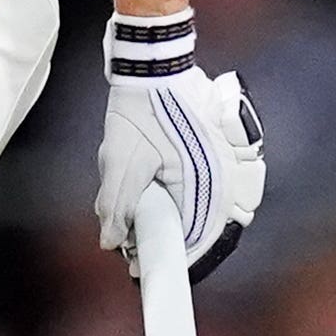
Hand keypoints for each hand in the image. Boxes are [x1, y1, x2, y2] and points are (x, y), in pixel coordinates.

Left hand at [93, 12, 266, 280]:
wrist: (156, 64)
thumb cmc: (141, 107)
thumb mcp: (120, 160)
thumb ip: (116, 205)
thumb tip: (111, 241)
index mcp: (206, 183)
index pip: (198, 239)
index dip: (172, 261)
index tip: (145, 271)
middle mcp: (223, 178)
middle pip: (201, 229)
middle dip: (168, 239)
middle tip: (132, 242)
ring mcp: (224, 166)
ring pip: (199, 211)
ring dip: (171, 218)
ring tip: (136, 214)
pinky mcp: (216, 155)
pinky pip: (201, 191)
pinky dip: (177, 199)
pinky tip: (151, 190)